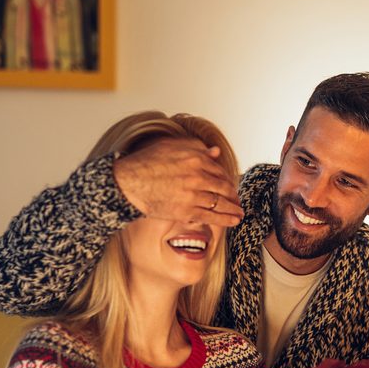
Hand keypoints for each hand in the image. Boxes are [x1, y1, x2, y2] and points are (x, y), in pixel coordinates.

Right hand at [113, 137, 243, 225]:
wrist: (129, 182)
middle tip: (237, 201)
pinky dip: (226, 219)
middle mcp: (198, 176)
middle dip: (233, 196)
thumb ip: (195, 147)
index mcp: (196, 158)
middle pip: (224, 187)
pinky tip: (234, 221)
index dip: (227, 179)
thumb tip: (215, 151)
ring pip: (221, 203)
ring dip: (234, 209)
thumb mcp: (171, 146)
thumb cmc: (146, 162)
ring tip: (240, 213)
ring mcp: (193, 195)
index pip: (219, 170)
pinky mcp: (187, 211)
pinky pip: (211, 216)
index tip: (230, 186)